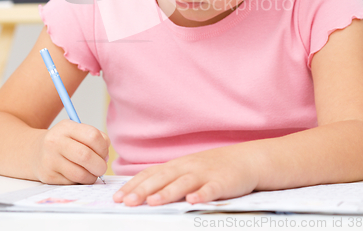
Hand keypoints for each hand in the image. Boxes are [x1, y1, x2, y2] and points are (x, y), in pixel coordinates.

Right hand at [31, 119, 110, 183]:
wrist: (34, 152)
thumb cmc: (63, 141)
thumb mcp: (76, 131)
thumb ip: (95, 138)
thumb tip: (105, 157)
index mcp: (66, 127)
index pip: (92, 136)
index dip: (103, 147)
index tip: (104, 153)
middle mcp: (55, 142)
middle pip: (86, 156)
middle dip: (99, 165)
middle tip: (102, 167)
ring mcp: (50, 160)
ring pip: (79, 173)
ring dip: (91, 176)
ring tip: (92, 173)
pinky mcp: (48, 176)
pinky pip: (72, 182)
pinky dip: (80, 181)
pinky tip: (79, 176)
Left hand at [113, 143, 258, 205]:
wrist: (245, 160)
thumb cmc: (212, 168)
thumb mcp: (188, 170)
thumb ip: (168, 179)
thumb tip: (142, 191)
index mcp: (177, 165)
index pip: (151, 174)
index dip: (134, 185)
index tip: (118, 197)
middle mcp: (188, 167)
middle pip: (162, 178)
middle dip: (143, 190)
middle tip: (126, 202)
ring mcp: (205, 174)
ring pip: (183, 183)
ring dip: (167, 192)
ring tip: (152, 202)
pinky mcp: (222, 182)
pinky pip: (211, 189)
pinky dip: (202, 195)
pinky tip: (193, 202)